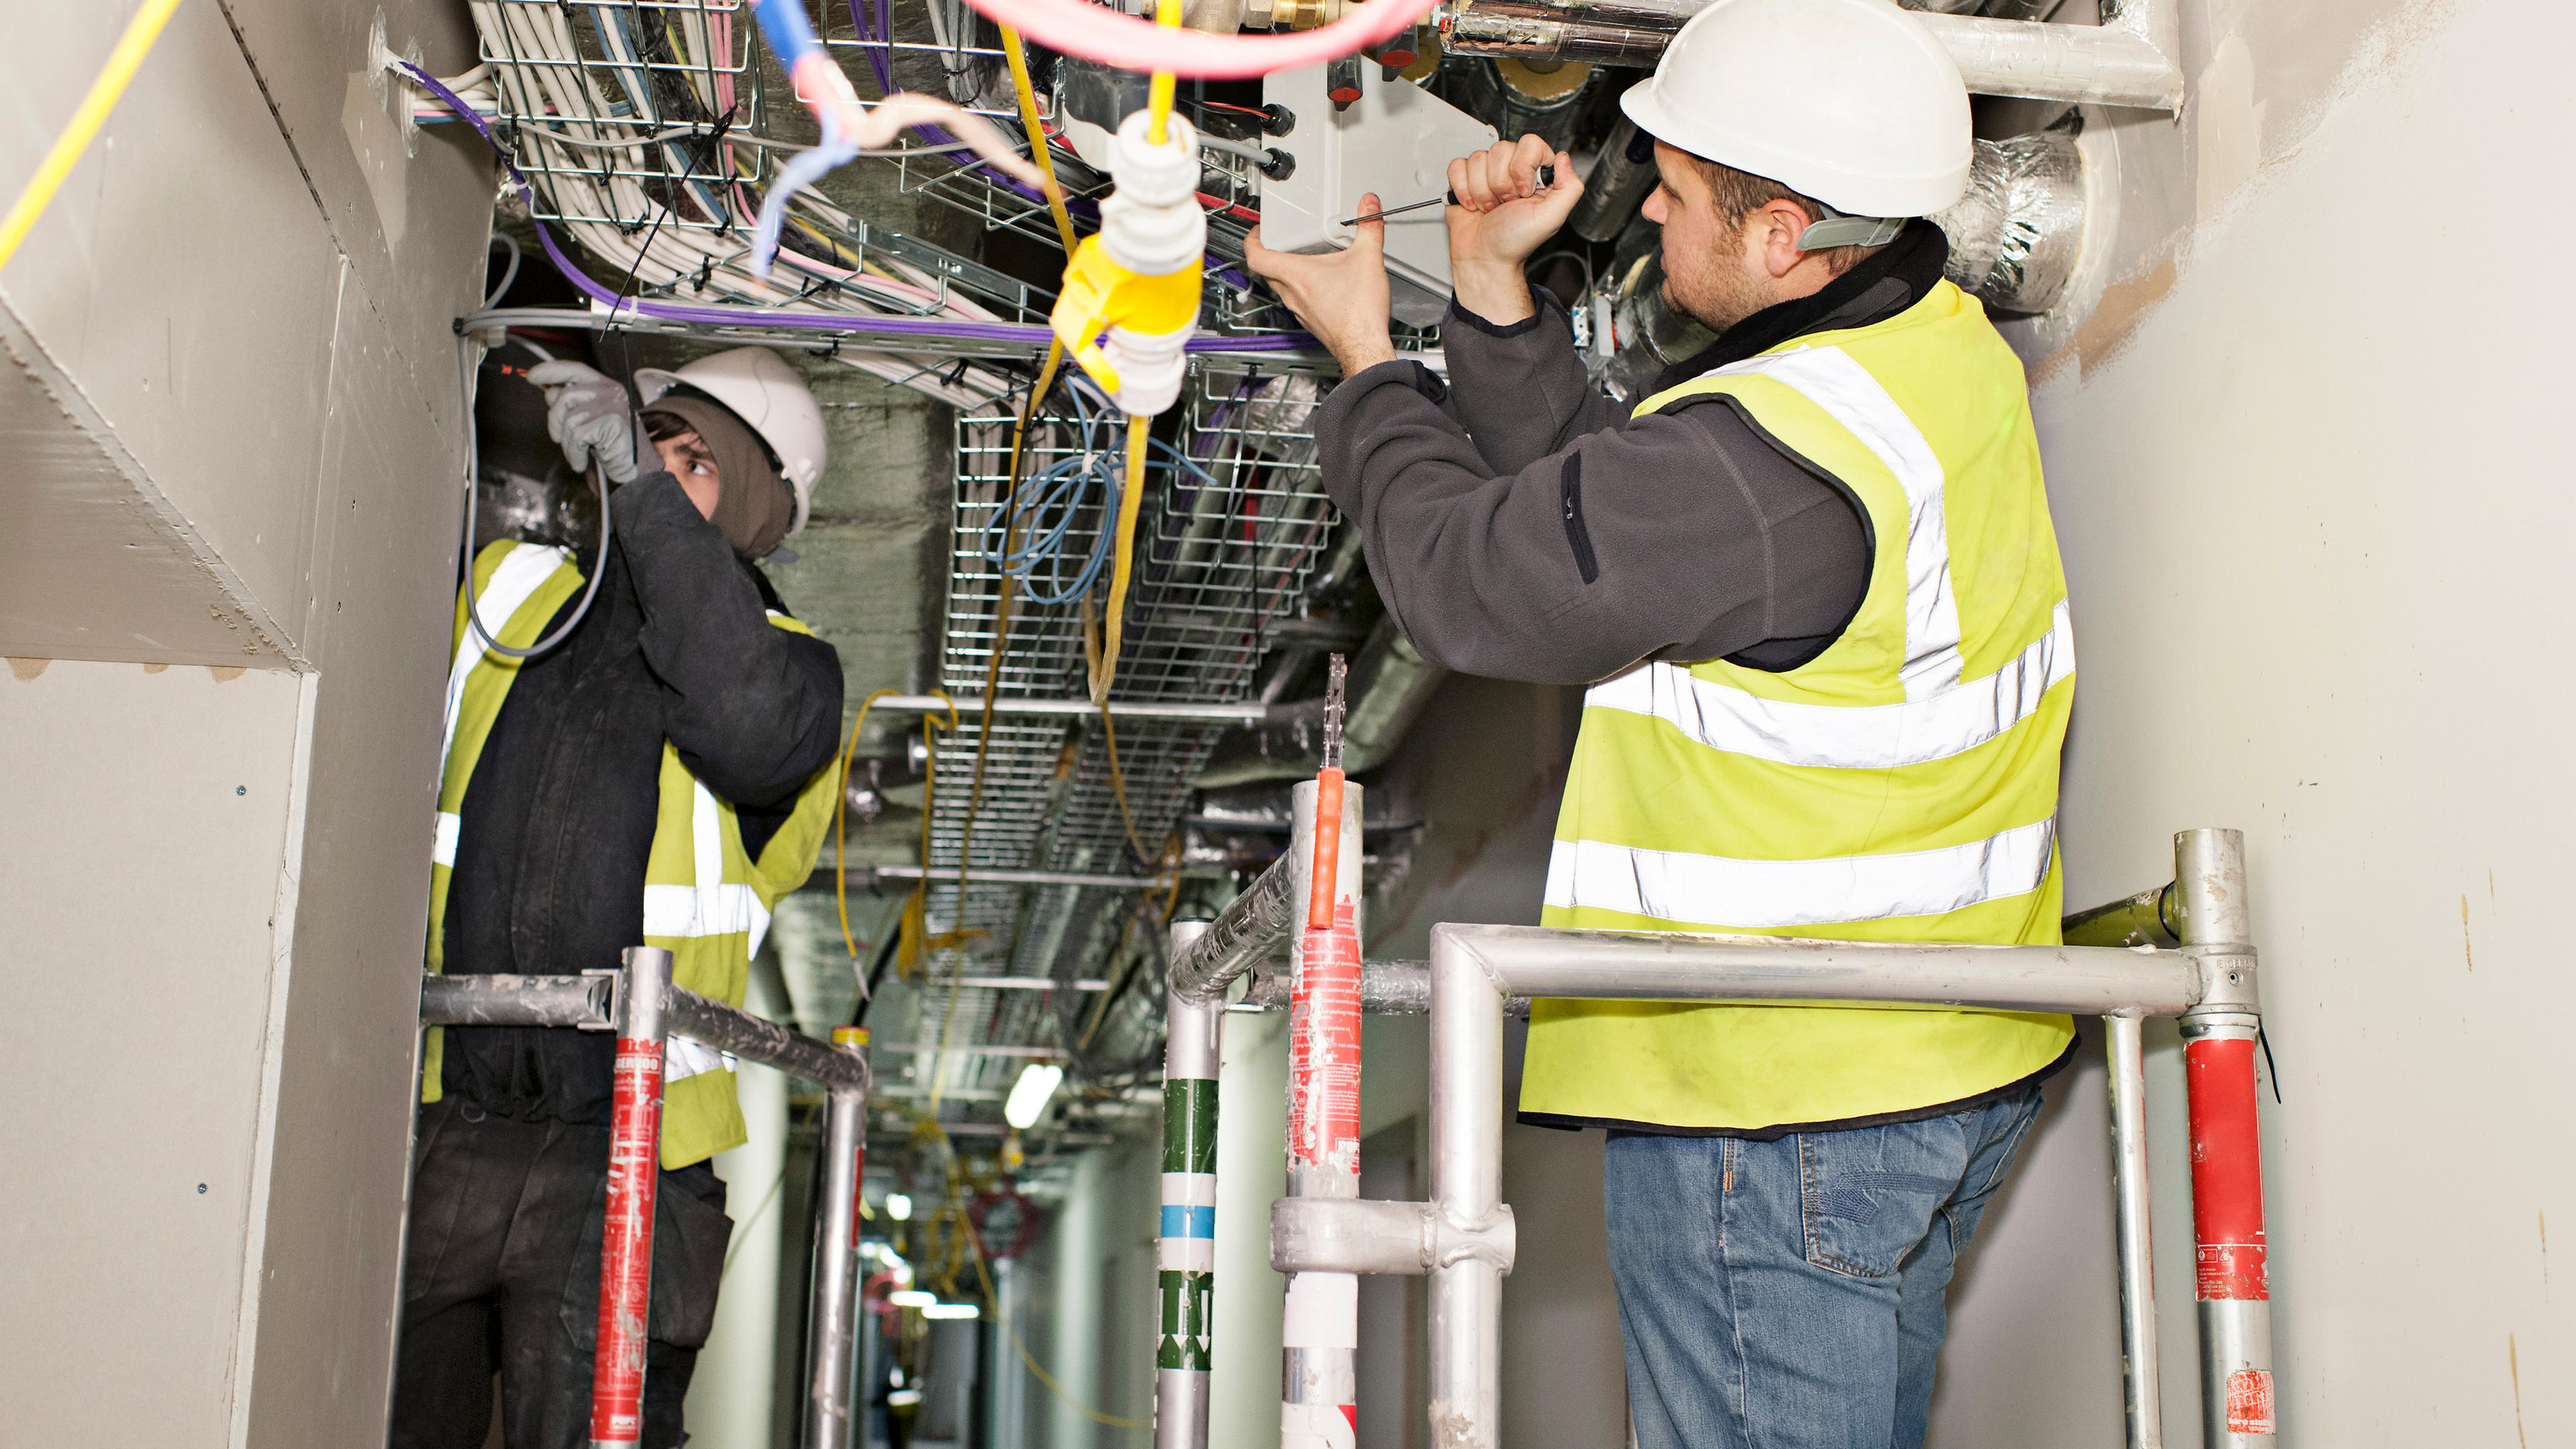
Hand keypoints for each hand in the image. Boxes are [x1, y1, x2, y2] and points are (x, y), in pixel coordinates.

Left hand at [527, 359, 648, 483]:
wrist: (636, 470)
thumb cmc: (610, 446)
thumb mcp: (586, 421)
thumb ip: (570, 404)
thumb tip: (549, 392)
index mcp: (604, 386)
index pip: (574, 369)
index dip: (551, 370)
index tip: (532, 377)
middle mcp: (610, 391)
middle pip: (565, 396)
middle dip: (554, 420)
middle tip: (558, 438)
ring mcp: (613, 405)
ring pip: (569, 419)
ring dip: (567, 443)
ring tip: (577, 453)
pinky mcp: (612, 422)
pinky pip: (578, 435)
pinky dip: (575, 453)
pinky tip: (582, 461)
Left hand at [1242, 199, 1397, 375]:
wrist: (1365, 348)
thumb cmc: (1359, 313)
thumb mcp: (1368, 258)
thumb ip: (1368, 227)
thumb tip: (1369, 206)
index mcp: (1297, 275)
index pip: (1256, 256)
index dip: (1251, 239)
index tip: (1257, 231)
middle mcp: (1292, 294)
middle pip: (1267, 271)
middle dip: (1271, 253)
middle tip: (1281, 241)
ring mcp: (1300, 310)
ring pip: (1282, 288)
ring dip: (1287, 273)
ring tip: (1303, 259)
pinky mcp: (1312, 322)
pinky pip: (1298, 302)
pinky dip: (1302, 290)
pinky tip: (1323, 285)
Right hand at [1445, 135, 1581, 326]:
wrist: (1485, 259)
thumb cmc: (1516, 242)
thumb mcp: (1552, 218)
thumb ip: (1570, 187)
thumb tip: (1563, 158)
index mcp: (1537, 173)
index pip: (1530, 144)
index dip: (1522, 167)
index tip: (1523, 192)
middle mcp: (1512, 170)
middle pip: (1500, 149)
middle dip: (1501, 184)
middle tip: (1506, 205)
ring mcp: (1487, 174)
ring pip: (1478, 158)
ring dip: (1482, 191)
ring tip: (1490, 208)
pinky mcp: (1464, 180)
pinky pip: (1457, 166)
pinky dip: (1462, 189)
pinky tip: (1473, 205)